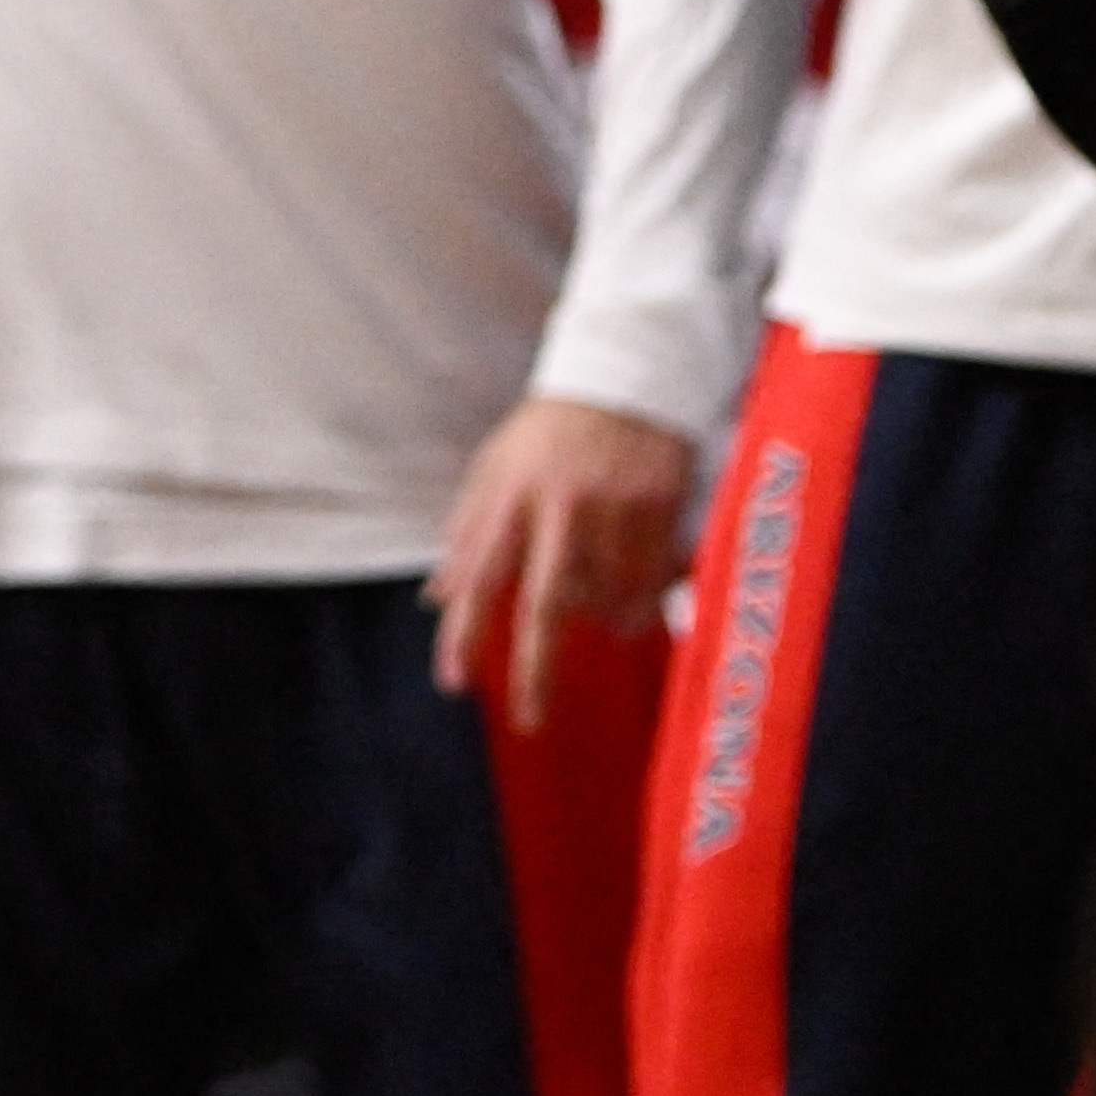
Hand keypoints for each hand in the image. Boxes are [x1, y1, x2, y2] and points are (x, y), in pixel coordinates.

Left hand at [427, 393, 696, 730]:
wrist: (625, 376)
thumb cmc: (550, 432)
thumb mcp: (495, 467)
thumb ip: (468, 532)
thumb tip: (435, 597)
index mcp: (512, 493)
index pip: (479, 573)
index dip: (463, 631)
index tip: (453, 682)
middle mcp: (560, 504)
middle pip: (546, 603)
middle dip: (536, 669)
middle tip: (530, 719)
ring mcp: (615, 507)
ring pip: (605, 601)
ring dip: (600, 624)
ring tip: (603, 623)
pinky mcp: (660, 508)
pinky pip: (651, 583)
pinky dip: (640, 607)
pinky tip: (635, 606)